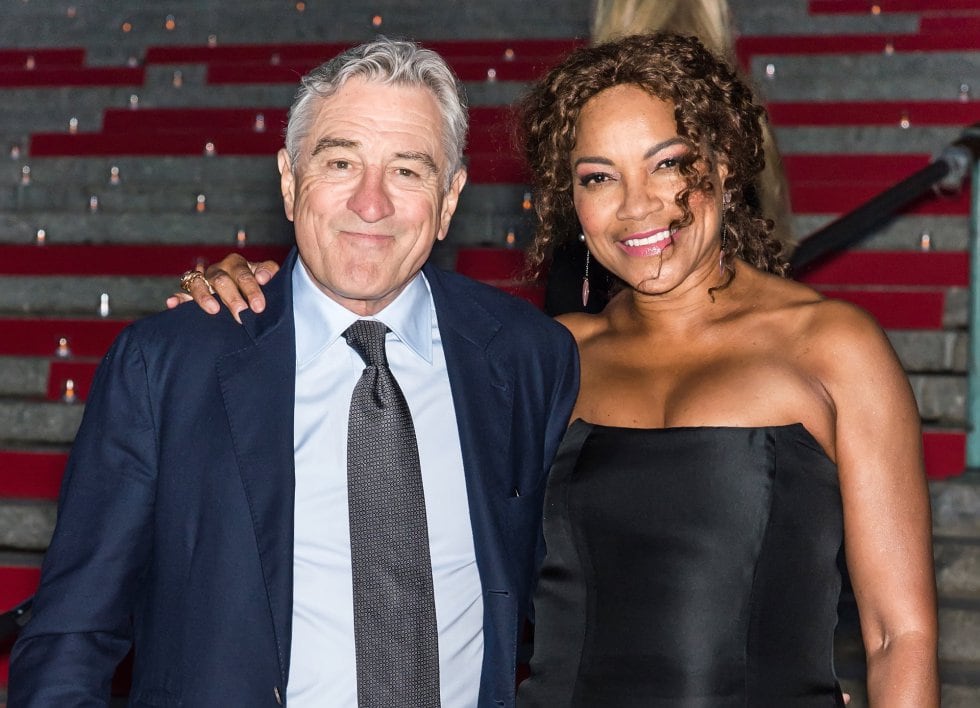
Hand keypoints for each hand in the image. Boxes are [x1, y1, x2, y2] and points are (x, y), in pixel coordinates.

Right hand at [166, 255, 280, 323]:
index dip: (251, 289)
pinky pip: (182, 294)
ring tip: (213, 309)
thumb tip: (263, 278)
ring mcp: (203, 280)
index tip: (259, 307)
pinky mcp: (190, 293)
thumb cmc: (257, 284)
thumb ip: (269, 272)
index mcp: (236, 264)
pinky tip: (172, 304)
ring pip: (198, 283)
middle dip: (232, 298)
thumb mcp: (266, 275)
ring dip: (204, 296)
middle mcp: (218, 270)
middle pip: (221, 280)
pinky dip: (177, 299)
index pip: (243, 274)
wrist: (244, 292)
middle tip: (241, 314)